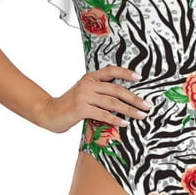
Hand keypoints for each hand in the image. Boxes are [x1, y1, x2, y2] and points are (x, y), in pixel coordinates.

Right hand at [36, 65, 151, 133]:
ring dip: (129, 110)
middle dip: (134, 98)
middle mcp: (88, 84)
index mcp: (90, 78)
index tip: (140, 77)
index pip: (111, 71)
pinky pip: (103, 114)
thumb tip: (122, 99)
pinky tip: (125, 123)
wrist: (48, 112)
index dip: (126, 73)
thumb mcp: (84, 93)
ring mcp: (84, 96)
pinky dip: (115, 119)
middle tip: (147, 105)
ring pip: (112, 102)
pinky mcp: (81, 108)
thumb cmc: (69, 105)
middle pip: (116, 89)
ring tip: (141, 115)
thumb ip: (99, 93)